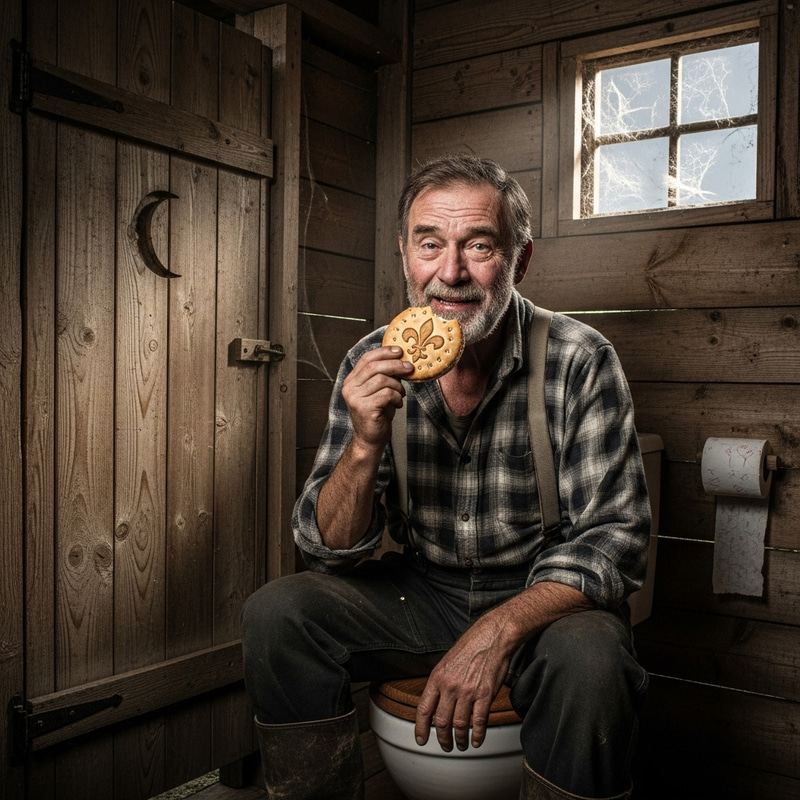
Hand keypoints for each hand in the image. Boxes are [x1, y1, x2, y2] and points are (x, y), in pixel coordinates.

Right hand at [342, 346, 413, 449]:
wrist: (371, 439)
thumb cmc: (378, 414)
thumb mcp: (379, 391)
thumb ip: (384, 376)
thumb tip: (401, 360)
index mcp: (351, 380)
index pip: (366, 359)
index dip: (384, 352)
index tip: (399, 351)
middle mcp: (349, 388)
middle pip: (374, 367)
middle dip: (395, 365)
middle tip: (410, 368)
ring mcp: (355, 398)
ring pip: (382, 380)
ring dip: (397, 386)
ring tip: (401, 394)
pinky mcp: (364, 408)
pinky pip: (386, 394)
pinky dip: (397, 397)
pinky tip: (398, 404)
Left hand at [414, 613, 510, 751]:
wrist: (491, 637)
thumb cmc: (470, 647)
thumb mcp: (447, 662)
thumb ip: (440, 683)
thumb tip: (436, 703)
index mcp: (437, 677)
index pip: (423, 709)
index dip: (421, 728)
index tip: (421, 739)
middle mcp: (450, 686)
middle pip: (441, 722)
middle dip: (442, 739)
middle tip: (445, 745)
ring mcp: (468, 691)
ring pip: (459, 725)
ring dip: (459, 739)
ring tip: (460, 744)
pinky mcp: (485, 694)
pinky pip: (479, 722)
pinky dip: (477, 735)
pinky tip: (476, 740)